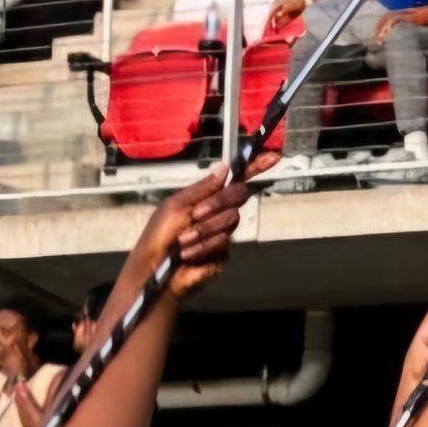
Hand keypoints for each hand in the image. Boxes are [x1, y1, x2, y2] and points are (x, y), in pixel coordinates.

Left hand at [134, 161, 265, 302]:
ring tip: (182, 242)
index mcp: (206, 198)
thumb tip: (225, 166)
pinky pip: (224, 244)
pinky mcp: (223, 254)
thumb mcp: (175, 206)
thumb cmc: (158, 236)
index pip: (235, 180)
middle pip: (238, 196)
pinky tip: (188, 255)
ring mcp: (222, 233)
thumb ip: (202, 188)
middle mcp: (218, 213)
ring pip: (230, 220)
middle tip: (196, 215)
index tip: (273, 156)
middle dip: (216, 204)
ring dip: (203, 231)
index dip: (255, 167)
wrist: (153, 270)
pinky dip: (203, 247)